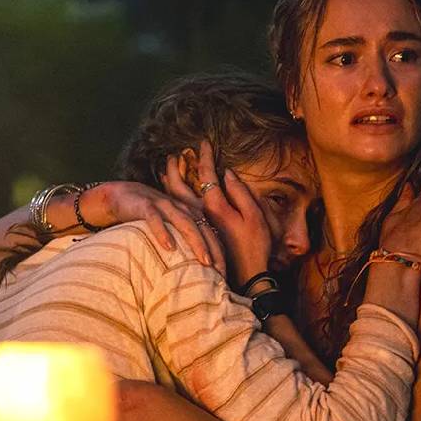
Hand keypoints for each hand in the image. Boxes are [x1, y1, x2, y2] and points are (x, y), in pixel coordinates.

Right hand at [86, 180, 225, 274]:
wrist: (121, 195)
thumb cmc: (149, 215)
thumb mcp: (170, 225)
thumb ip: (183, 239)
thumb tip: (197, 267)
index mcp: (190, 213)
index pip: (210, 234)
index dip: (220, 253)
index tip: (225, 275)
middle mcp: (181, 208)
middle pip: (203, 229)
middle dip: (214, 250)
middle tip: (221, 272)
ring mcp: (164, 206)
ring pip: (185, 224)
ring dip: (197, 243)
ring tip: (205, 261)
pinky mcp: (146, 206)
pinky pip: (156, 220)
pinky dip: (163, 232)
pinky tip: (169, 247)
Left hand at [163, 140, 271, 288]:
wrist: (245, 277)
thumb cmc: (254, 247)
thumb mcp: (255, 217)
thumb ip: (241, 193)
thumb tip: (227, 174)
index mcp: (215, 206)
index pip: (205, 175)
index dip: (204, 156)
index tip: (203, 142)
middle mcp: (200, 214)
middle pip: (180, 186)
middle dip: (175, 168)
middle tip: (172, 155)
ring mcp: (196, 224)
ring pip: (174, 198)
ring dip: (170, 181)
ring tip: (166, 169)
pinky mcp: (195, 233)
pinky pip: (176, 210)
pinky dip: (172, 197)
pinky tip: (170, 194)